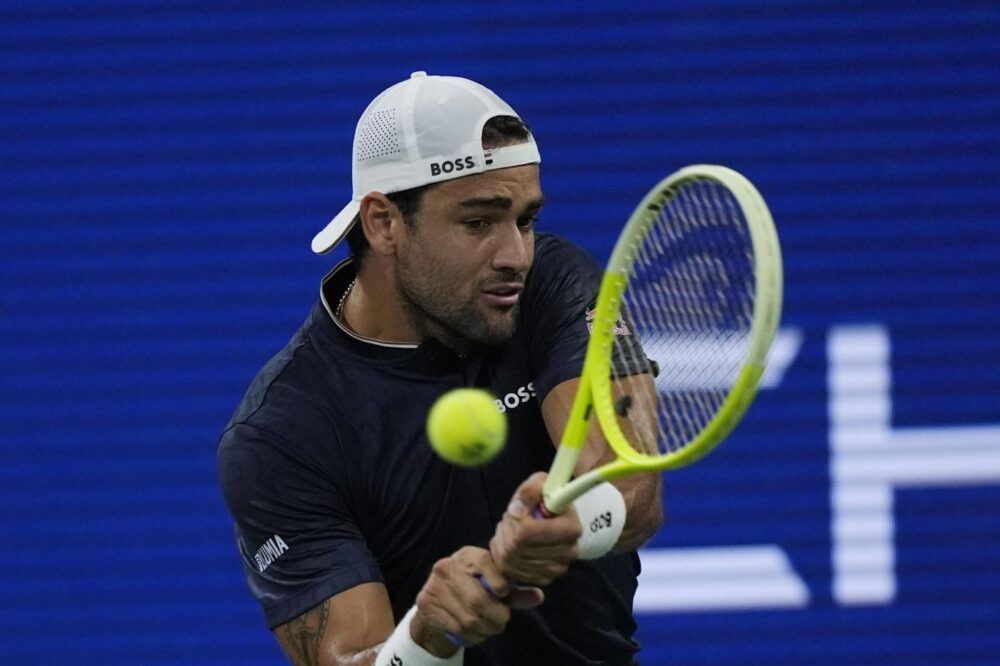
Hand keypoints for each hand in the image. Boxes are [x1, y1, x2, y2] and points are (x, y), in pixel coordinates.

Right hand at [411, 546, 539, 655]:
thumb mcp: (492, 585)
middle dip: (496, 615)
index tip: (505, 592)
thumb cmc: (471, 589)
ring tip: (491, 627)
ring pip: (468, 618)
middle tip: (503, 619)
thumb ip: (514, 592)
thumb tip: (538, 596)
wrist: (435, 602)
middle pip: (478, 599)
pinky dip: (473, 635)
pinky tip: (476, 631)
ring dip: (486, 628)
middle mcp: (447, 566)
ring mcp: (434, 586)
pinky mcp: (426, 604)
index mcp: (466, 556)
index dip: (498, 580)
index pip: (484, 561)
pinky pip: (457, 628)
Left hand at [490, 472, 581, 585]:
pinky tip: (510, 543)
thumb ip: (529, 491)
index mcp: (571, 528)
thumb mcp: (540, 483)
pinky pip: (511, 572)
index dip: (513, 520)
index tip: (516, 509)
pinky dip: (503, 556)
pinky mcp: (544, 579)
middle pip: (516, 547)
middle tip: (509, 518)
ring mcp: (557, 569)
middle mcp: (568, 552)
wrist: (556, 518)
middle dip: (506, 530)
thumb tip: (515, 511)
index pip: (527, 532)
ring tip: (510, 528)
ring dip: (502, 542)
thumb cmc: (547, 498)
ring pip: (510, 560)